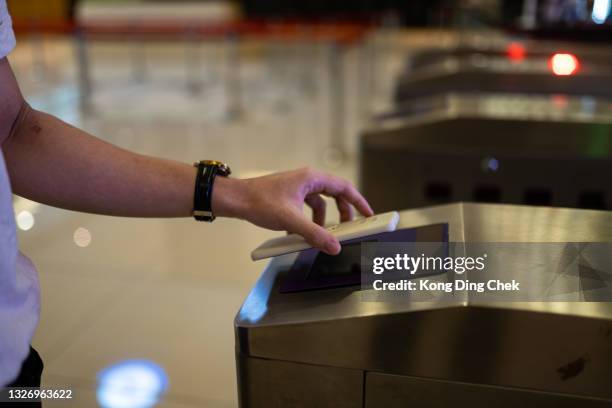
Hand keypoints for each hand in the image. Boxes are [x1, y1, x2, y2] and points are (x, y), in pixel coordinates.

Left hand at [213, 167, 373, 254]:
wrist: (235, 199)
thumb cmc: (259, 202)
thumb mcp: (291, 221)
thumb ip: (315, 234)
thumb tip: (334, 246)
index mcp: (311, 178)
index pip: (344, 188)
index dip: (359, 201)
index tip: (369, 214)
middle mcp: (306, 179)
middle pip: (334, 195)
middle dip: (343, 213)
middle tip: (349, 228)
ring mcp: (297, 186)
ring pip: (320, 202)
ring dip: (323, 219)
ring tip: (322, 235)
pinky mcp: (289, 195)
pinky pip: (307, 207)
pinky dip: (308, 220)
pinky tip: (300, 234)